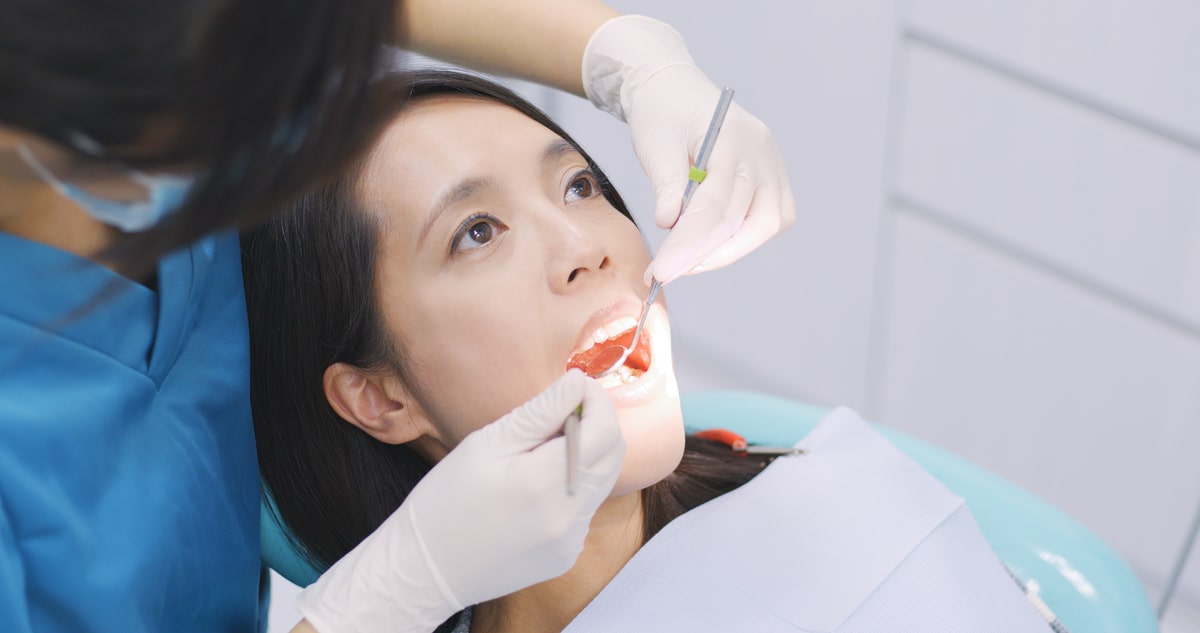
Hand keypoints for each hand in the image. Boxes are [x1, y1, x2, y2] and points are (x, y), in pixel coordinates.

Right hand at [296, 370, 623, 632]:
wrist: (424, 570)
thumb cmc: (445, 501)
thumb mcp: (486, 444)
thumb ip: (540, 412)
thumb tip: (578, 382)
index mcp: (544, 483)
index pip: (604, 429)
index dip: (597, 400)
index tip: (576, 387)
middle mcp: (568, 516)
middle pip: (613, 455)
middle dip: (598, 423)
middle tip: (564, 409)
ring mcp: (571, 541)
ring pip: (602, 481)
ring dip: (585, 454)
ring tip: (541, 448)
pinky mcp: (566, 555)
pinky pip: (584, 509)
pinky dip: (572, 486)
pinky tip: (533, 487)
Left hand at [583, 16, 795, 283]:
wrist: (673, 88)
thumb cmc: (661, 112)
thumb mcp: (655, 143)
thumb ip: (667, 184)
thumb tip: (670, 224)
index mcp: (732, 137)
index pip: (715, 204)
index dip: (688, 243)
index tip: (661, 272)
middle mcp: (761, 152)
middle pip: (747, 219)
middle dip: (706, 254)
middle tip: (668, 272)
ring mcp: (772, 164)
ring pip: (766, 224)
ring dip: (727, 251)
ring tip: (687, 261)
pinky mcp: (771, 177)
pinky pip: (770, 218)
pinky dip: (742, 238)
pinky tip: (710, 245)